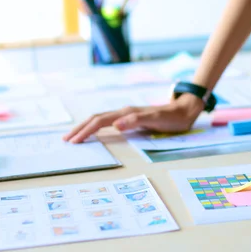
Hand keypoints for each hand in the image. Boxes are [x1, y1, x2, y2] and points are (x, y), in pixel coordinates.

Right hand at [63, 94, 203, 142]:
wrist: (184, 111)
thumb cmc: (171, 118)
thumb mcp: (155, 120)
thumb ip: (135, 121)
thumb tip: (115, 124)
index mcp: (126, 112)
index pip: (100, 121)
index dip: (86, 130)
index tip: (74, 141)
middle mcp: (124, 112)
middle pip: (96, 118)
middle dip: (80, 129)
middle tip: (66, 140)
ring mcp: (127, 114)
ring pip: (100, 119)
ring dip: (86, 127)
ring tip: (74, 135)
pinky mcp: (131, 118)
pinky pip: (108, 121)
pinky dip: (97, 126)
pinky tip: (95, 131)